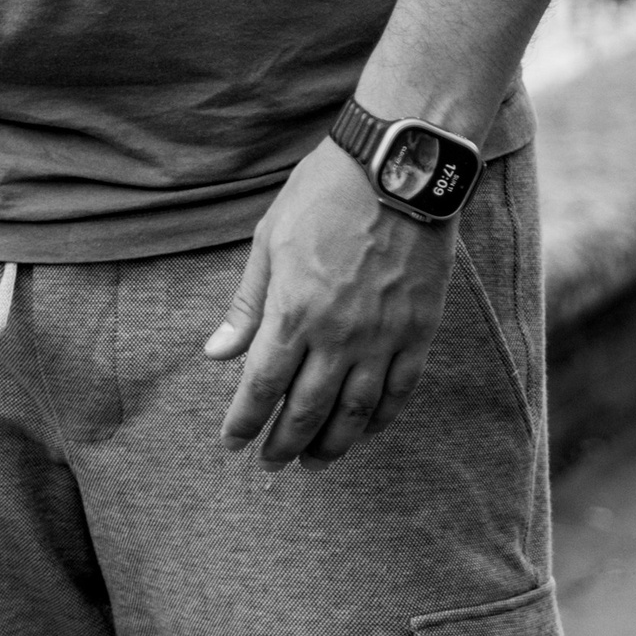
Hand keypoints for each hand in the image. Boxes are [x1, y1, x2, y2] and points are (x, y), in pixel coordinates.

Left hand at [203, 140, 457, 465]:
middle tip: (272, 464)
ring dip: (332, 444)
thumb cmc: (322, 197)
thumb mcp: (270, 240)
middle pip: (306, 408)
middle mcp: (338, 334)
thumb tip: (216, 353)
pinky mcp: (419, 333)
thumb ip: (247, 305)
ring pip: (355, 412)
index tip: (232, 444)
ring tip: (316, 463)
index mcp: (293, 309)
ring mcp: (383, 337)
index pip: (262, 384)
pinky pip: (399, 392)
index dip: (245, 420)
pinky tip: (366, 432)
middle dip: (284, 443)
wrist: (398, 171)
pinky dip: (381, 420)